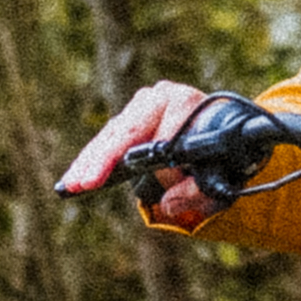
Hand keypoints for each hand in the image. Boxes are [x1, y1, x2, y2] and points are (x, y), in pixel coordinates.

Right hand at [62, 81, 226, 229]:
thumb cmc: (222, 159)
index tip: (137, 185)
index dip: (155, 165)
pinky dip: (91, 158)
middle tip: (83, 183)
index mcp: (186, 103)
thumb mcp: (218, 180)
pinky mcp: (130, 116)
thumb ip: (196, 193)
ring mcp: (143, 104)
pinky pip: (107, 138)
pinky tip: (76, 175)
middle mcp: (161, 96)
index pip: (163, 136)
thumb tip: (167, 205)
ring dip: (90, 160)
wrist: (227, 137)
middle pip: (127, 129)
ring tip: (73, 183)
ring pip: (112, 134)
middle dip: (103, 158)